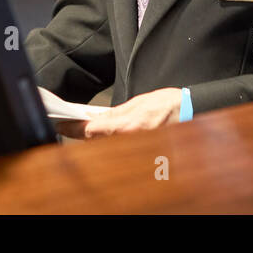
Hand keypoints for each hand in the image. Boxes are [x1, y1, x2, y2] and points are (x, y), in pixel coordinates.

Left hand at [55, 87, 182, 138]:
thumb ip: (114, 113)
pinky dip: (107, 141)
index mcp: (126, 125)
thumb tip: (95, 116)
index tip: (60, 125)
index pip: (90, 130)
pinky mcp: (142, 149)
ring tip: (78, 128)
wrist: (192, 113)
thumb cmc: (168, 104)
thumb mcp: (137, 102)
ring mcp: (135, 146)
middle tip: (65, 125)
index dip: (71, 129)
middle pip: (95, 141)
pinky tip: (100, 135)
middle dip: (79, 134)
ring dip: (92, 138)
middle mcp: (129, 139)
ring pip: (106, 145)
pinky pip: (119, 146)